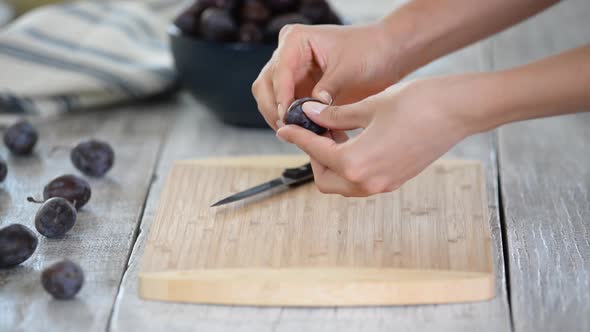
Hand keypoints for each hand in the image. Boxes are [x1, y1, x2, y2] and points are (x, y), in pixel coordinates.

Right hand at [251, 22, 404, 129]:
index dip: (282, 97)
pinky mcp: (300, 90)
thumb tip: (310, 111)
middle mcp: (287, 55)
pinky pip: (289, 110)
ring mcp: (292, 74)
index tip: (288, 118)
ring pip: (272, 101)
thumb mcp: (349, 70)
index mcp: (295, 40)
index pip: (279, 72)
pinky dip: (296, 123)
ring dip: (284, 119)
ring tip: (302, 136)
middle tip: (290, 131)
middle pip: (265, 87)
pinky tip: (310, 135)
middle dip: (276, 111)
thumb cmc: (371, 51)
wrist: (387, 55)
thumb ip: (327, 89)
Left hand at [276, 77, 477, 196]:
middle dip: (314, 157)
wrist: (459, 111)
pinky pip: (361, 181)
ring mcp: (383, 184)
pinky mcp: (395, 180)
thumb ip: (335, 116)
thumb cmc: (417, 104)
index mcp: (356, 162)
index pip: (315, 151)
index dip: (297, 137)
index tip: (285, 128)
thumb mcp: (369, 106)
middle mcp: (367, 182)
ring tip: (333, 134)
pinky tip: (352, 142)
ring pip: (343, 184)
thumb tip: (310, 115)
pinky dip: (349, 166)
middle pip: (325, 179)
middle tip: (313, 132)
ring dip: (332, 163)